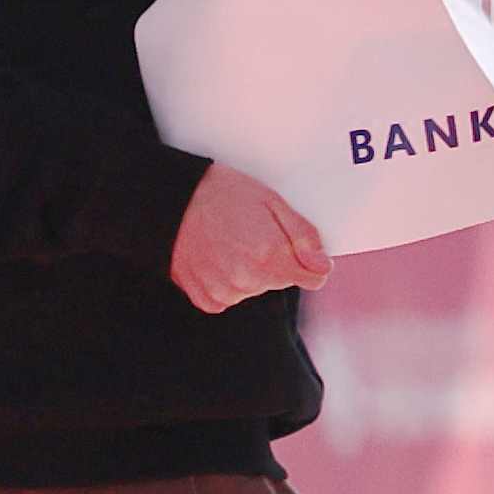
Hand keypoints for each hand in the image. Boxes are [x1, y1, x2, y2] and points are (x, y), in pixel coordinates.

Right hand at [171, 161, 330, 314]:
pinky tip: (216, 258)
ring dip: (249, 272)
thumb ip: (304, 237)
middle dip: (275, 261)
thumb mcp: (273, 202)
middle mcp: (248, 280)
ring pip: (255, 289)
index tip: (294, 246)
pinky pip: (229, 297)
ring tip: (230, 243)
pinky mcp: (205, 298)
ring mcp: (224, 292)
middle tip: (251, 233)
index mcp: (271, 258)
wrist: (170, 202)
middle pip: (282, 281)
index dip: (308, 260)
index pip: (314, 278)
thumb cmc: (223, 195)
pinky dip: (226, 282)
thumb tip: (324, 267)